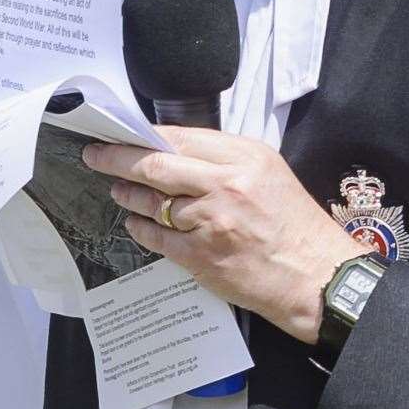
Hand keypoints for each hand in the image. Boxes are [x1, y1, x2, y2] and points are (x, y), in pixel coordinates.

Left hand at [83, 127, 367, 343]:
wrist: (313, 276)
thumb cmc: (292, 223)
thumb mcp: (267, 172)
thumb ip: (224, 158)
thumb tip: (172, 148)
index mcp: (243, 157)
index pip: (179, 137)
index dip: (143, 135)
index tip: (120, 132)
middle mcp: (225, 185)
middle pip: (156, 165)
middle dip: (117, 157)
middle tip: (95, 154)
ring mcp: (210, 221)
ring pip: (152, 202)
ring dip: (128, 194)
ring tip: (118, 190)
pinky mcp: (200, 255)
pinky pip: (156, 236)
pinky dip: (139, 227)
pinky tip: (134, 222)